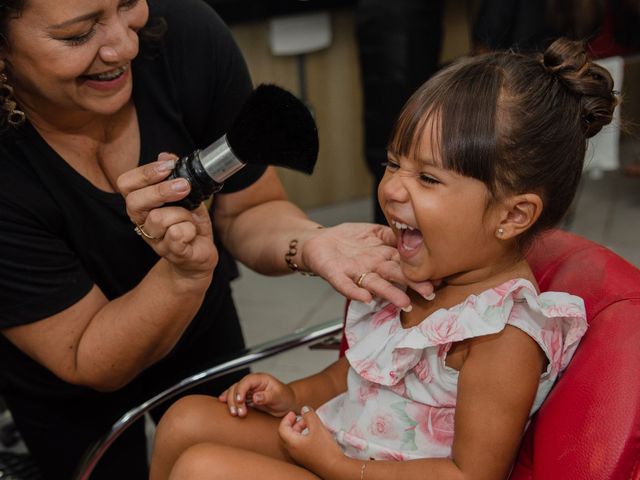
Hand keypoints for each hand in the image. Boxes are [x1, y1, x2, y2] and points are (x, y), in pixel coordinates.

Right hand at [117, 152, 217, 280]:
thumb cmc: (190, 223)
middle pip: (135, 202)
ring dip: (183, 214)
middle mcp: (142, 222)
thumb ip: (176, 175)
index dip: (145, 173)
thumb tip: (166, 155)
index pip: (126, 184)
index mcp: (143, 204)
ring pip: (159, 219)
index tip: (168, 166)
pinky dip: (190, 230)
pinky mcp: (171, 253)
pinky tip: (193, 233)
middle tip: (184, 187)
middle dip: (161, 191)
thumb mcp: (187, 194)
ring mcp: (155, 240)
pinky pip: (177, 235)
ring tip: (191, 219)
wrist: (201, 254)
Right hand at [219, 373, 295, 417]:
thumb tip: (255, 397)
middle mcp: (252, 384)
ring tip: (235, 413)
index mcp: (260, 379)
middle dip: (235, 400)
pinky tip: (224, 405)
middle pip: (237, 387)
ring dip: (231, 403)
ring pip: (233, 393)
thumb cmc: (285, 397)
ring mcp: (248, 391)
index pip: (246, 382)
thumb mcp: (279, 396)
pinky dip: (229, 402)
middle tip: (239, 412)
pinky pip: (235, 399)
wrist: (287, 405)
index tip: (240, 401)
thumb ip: (267, 396)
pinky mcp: (246, 399)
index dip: (241, 390)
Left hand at [278, 406, 345, 476]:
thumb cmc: (325, 449)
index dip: (286, 419)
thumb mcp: (317, 427)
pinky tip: (314, 435)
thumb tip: (304, 409)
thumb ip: (309, 415)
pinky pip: (299, 446)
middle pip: (286, 435)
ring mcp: (299, 457)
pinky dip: (303, 437)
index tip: (293, 413)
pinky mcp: (306, 459)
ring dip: (299, 430)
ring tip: (310, 425)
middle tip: (302, 418)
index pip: (282, 429)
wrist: (335, 468)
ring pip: (293, 440)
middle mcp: (293, 451)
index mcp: (292, 443)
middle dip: (293, 424)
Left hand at [301, 223, 433, 307]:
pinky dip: (354, 291)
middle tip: (428, 293)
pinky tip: (365, 297)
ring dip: (389, 293)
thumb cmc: (348, 239)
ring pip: (375, 284)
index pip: (404, 263)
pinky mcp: (335, 275)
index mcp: (383, 256)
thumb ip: (392, 234)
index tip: (436, 276)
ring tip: (403, 302)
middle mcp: (372, 267)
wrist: (318, 241)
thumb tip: (413, 232)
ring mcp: (355, 272)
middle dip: (411, 284)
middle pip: (394, 275)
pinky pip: (345, 285)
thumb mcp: (373, 231)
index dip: (419, 269)